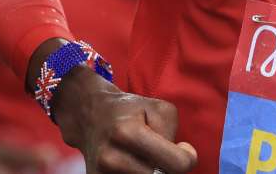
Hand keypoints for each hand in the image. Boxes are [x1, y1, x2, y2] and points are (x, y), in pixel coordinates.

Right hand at [52, 66, 196, 173]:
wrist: (88, 114)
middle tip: (158, 150)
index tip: (182, 148)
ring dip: (151, 171)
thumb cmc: (129, 110)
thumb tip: (175, 161)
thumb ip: (171, 133)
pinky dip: (137, 173)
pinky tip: (132, 163)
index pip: (177, 165)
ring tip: (142, 155)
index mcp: (128, 133)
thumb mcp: (159, 108)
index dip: (187, 158)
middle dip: (166, 166)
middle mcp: (111, 158)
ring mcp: (101, 173)